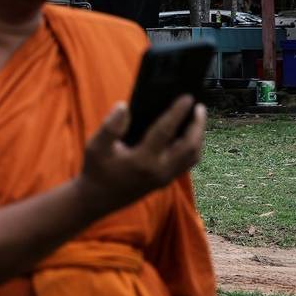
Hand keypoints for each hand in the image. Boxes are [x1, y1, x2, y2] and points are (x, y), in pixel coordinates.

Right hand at [75, 97, 205, 216]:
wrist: (98, 198)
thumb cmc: (96, 169)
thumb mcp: (95, 146)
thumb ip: (109, 126)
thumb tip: (123, 106)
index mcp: (142, 160)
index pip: (165, 132)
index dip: (177, 112)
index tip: (187, 97)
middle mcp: (159, 171)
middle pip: (189, 146)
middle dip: (197, 125)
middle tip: (200, 107)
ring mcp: (165, 178)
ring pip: (193, 156)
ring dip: (198, 136)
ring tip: (197, 118)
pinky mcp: (166, 181)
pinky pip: (187, 163)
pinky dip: (193, 147)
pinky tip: (189, 135)